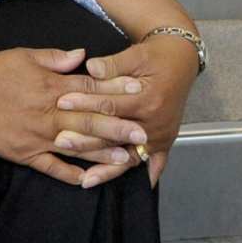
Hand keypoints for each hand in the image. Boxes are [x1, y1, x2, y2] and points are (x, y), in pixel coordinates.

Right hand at [0, 47, 152, 188]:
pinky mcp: (25, 154)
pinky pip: (52, 168)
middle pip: (90, 122)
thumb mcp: (24, 55)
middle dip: (118, 129)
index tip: (138, 94)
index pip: (90, 90)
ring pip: (77, 148)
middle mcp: (50, 114)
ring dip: (102, 154)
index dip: (116, 92)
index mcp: (51, 87)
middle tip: (143, 134)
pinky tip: (87, 181)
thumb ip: (55, 58)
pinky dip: (69, 175)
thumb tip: (83, 55)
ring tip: (126, 160)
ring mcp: (39, 137)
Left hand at [55, 34, 199, 188]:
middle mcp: (155, 121)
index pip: (110, 105)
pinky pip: (155, 162)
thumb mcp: (135, 55)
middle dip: (87, 140)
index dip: (84, 104)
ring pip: (131, 156)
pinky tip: (135, 187)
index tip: (61, 103)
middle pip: (116, 136)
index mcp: (147, 99)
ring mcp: (161, 134)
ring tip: (86, 179)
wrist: (181, 59)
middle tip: (61, 142)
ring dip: (108, 168)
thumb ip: (113, 64)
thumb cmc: (156, 56)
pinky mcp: (166, 139)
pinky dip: (146, 175)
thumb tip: (91, 67)